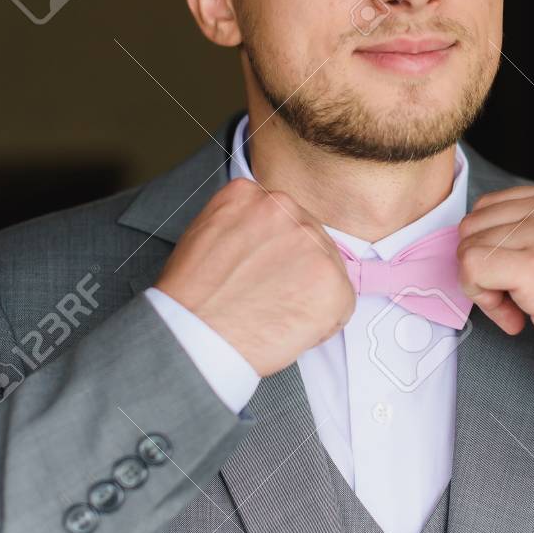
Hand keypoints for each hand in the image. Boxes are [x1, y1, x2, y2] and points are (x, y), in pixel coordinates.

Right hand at [155, 177, 355, 376]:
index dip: (276, 250)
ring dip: (310, 294)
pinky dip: (322, 323)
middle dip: (296, 270)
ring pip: (328, 269)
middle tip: (269, 296)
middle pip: (309, 239)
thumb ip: (242, 225)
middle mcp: (285, 210)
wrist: (194, 337)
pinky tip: (289, 327)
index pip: (283, 217)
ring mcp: (312, 243)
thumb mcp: (204, 234)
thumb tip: (266, 239)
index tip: (265, 268)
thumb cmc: (192, 299)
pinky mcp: (333, 282)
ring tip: (274, 313)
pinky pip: (341, 304)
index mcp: (251, 195)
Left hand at [456, 181, 533, 386]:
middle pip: (474, 225)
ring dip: (483, 286)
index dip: (490, 246)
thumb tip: (480, 236)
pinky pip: (472, 270)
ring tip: (518, 308)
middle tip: (512, 296)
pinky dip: (484, 300)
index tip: (514, 276)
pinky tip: (515, 318)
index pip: (490, 206)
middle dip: (482, 265)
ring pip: (468, 248)